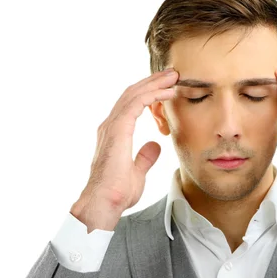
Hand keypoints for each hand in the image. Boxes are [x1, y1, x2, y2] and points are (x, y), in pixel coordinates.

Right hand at [71, 68, 178, 230]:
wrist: (104, 203)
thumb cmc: (116, 193)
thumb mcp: (137, 173)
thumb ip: (144, 157)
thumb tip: (154, 146)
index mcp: (114, 133)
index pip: (132, 105)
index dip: (149, 94)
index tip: (167, 89)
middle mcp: (110, 126)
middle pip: (132, 94)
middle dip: (153, 82)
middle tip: (172, 74)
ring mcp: (112, 127)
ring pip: (134, 95)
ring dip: (155, 84)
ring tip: (173, 77)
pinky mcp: (117, 130)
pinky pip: (136, 104)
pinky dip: (152, 95)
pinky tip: (167, 93)